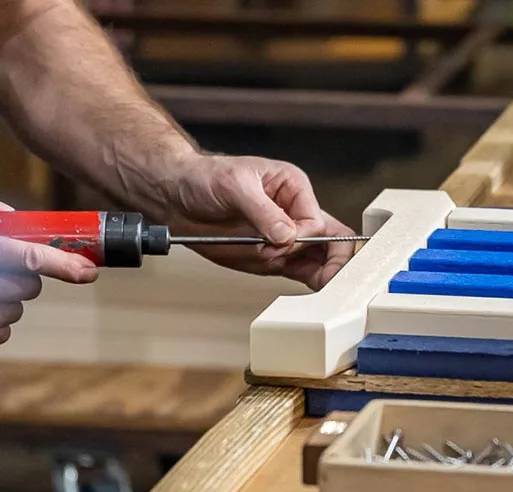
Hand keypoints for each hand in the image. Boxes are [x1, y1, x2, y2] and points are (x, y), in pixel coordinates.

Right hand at [0, 202, 97, 344]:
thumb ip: (7, 221)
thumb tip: (31, 220)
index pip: (34, 259)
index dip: (66, 265)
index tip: (89, 271)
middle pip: (30, 287)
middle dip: (28, 279)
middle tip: (9, 268)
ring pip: (16, 310)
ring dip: (9, 300)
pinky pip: (3, 331)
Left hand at [162, 154, 355, 290]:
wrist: (176, 197)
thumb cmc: (204, 178)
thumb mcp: (234, 186)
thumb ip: (263, 212)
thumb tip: (286, 234)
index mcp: (293, 187)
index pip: (315, 220)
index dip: (302, 237)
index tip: (280, 242)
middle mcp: (295, 212)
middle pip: (332, 238)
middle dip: (332, 259)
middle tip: (330, 276)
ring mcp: (286, 237)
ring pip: (322, 258)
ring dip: (317, 272)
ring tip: (319, 283)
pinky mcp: (275, 257)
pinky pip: (303, 271)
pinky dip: (312, 281)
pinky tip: (318, 288)